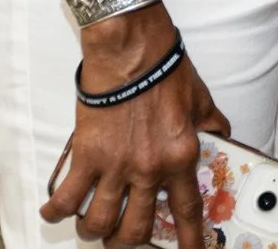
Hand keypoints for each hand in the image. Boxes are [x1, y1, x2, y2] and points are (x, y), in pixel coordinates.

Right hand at [41, 6, 230, 248]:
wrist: (131, 49)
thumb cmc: (165, 69)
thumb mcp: (201, 101)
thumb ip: (212, 127)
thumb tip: (222, 143)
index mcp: (182, 157)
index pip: (189, 212)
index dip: (191, 241)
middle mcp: (149, 169)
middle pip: (135, 229)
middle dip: (128, 241)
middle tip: (124, 237)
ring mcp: (115, 166)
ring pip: (100, 223)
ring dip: (95, 231)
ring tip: (93, 226)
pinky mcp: (86, 155)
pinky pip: (67, 197)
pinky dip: (58, 211)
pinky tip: (55, 211)